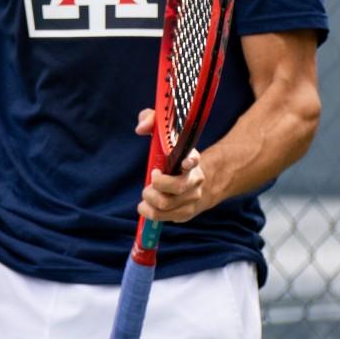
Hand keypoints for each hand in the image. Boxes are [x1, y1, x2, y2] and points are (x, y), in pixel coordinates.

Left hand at [135, 107, 211, 222]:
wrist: (198, 182)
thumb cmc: (174, 156)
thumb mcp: (166, 133)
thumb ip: (151, 120)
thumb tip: (141, 128)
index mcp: (191, 159)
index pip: (193, 159)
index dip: (189, 161)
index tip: (183, 162)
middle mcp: (195, 179)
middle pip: (176, 188)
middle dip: (155, 188)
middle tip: (148, 185)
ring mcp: (192, 198)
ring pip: (167, 205)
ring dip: (149, 202)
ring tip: (145, 197)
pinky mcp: (186, 213)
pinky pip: (166, 218)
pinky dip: (151, 214)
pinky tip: (147, 207)